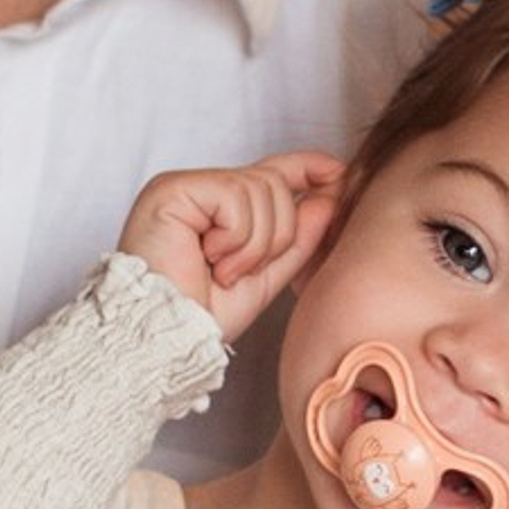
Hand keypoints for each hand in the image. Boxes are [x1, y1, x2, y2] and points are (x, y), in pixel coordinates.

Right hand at [119, 150, 346, 344]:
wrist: (169, 340)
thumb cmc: (204, 316)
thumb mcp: (267, 274)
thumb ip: (298, 235)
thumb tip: (332, 193)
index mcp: (218, 208)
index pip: (270, 172)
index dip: (307, 168)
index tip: (339, 171)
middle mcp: (199, 190)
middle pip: (274, 183)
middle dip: (276, 235)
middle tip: (240, 272)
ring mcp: (184, 186)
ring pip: (259, 190)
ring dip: (253, 244)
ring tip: (222, 271)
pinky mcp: (171, 189)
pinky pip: (235, 198)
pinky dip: (235, 239)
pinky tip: (209, 259)